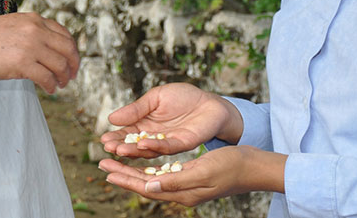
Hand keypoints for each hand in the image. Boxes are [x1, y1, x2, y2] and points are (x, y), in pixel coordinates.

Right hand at [0, 12, 78, 93]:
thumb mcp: (13, 25)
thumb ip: (31, 32)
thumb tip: (46, 48)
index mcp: (34, 20)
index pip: (64, 33)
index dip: (72, 48)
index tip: (72, 59)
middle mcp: (36, 30)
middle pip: (67, 49)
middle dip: (74, 64)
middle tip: (72, 75)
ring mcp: (31, 47)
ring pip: (60, 65)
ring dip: (64, 77)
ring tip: (61, 85)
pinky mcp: (23, 64)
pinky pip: (47, 77)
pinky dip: (51, 85)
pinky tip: (49, 89)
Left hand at [99, 145, 282, 206]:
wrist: (253, 167)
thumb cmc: (232, 166)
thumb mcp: (203, 171)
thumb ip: (175, 180)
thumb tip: (148, 185)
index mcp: (183, 192)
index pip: (146, 187)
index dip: (125, 179)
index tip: (107, 170)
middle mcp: (182, 192)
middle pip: (145, 185)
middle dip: (123, 174)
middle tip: (103, 163)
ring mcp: (187, 186)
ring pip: (153, 180)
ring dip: (133, 171)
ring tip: (117, 163)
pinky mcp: (192, 178)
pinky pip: (164, 176)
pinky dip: (149, 169)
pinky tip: (143, 164)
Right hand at [100, 83, 238, 157]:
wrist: (210, 101)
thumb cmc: (183, 97)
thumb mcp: (155, 98)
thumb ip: (136, 109)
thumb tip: (111, 118)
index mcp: (146, 125)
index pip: (127, 134)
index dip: (116, 137)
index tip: (104, 140)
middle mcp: (154, 137)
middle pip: (134, 145)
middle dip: (121, 147)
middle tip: (108, 148)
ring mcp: (168, 142)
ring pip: (148, 149)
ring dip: (134, 151)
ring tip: (119, 149)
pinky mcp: (183, 143)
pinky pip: (167, 147)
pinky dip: (154, 146)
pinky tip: (142, 144)